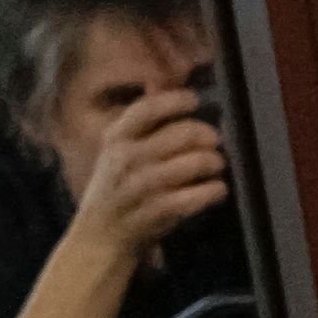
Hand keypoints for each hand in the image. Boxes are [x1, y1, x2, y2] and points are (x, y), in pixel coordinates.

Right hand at [64, 87, 227, 266]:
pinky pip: (200, 195)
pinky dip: (215, 191)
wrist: (101, 235)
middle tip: (215, 143)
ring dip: (215, 164)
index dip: (176, 101)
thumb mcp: (120, 149)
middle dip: (208, 137)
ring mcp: (143, 185)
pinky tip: (216, 190)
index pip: (148, 108)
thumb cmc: (119, 187)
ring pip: (196, 163)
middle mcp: (127, 157)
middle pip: (184, 134)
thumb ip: (141, 120)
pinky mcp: (159, 211)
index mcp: (117, 137)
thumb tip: (156, 82)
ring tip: (216, 168)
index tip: (195, 101)